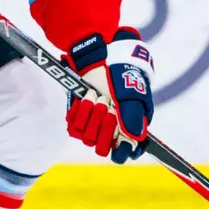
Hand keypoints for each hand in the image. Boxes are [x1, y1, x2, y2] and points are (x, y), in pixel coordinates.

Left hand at [63, 29, 154, 163]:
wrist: (100, 56)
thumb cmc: (121, 74)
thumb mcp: (131, 93)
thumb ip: (133, 117)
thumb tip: (134, 139)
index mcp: (129, 126)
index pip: (125, 152)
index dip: (121, 151)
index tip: (117, 141)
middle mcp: (111, 129)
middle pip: (102, 147)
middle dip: (103, 126)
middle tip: (107, 106)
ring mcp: (94, 123)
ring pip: (86, 137)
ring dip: (90, 115)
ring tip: (95, 96)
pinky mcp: (78, 116)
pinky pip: (73, 127)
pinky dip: (78, 112)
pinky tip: (84, 98)